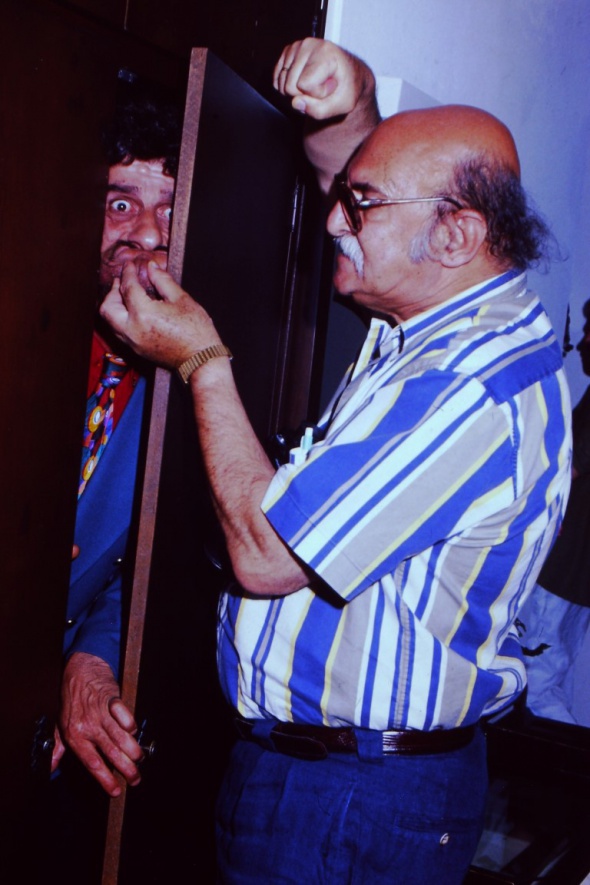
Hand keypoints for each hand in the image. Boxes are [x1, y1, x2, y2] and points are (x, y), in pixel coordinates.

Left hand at [57, 652, 143, 796]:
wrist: (80, 671)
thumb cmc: (72, 700)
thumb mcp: (60, 725)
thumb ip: (57, 748)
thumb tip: (50, 768)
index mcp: (74, 736)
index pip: (91, 763)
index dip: (104, 778)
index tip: (115, 790)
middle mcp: (88, 726)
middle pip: (110, 752)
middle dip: (125, 769)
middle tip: (135, 779)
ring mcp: (101, 712)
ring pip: (120, 736)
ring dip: (132, 750)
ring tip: (139, 759)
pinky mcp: (112, 698)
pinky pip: (124, 713)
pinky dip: (130, 723)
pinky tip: (134, 731)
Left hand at [100, 260, 221, 368]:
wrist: (200, 359)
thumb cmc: (196, 331)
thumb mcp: (182, 299)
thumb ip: (163, 281)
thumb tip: (151, 268)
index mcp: (143, 314)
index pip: (128, 288)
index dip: (128, 273)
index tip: (129, 266)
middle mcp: (132, 330)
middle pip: (108, 307)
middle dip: (112, 292)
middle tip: (121, 281)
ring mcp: (133, 342)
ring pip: (110, 322)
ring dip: (114, 306)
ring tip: (125, 296)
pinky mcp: (137, 350)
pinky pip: (120, 331)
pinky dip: (121, 318)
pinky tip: (133, 311)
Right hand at [273, 37, 370, 120]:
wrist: (348, 74)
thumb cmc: (347, 88)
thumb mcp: (341, 105)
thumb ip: (319, 110)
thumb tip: (296, 103)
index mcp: (325, 52)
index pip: (304, 85)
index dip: (316, 95)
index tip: (331, 86)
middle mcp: (308, 45)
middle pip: (289, 86)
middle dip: (304, 95)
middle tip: (321, 88)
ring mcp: (296, 47)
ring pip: (281, 84)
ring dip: (296, 92)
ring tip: (314, 85)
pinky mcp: (287, 52)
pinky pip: (277, 79)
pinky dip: (288, 87)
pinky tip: (303, 83)